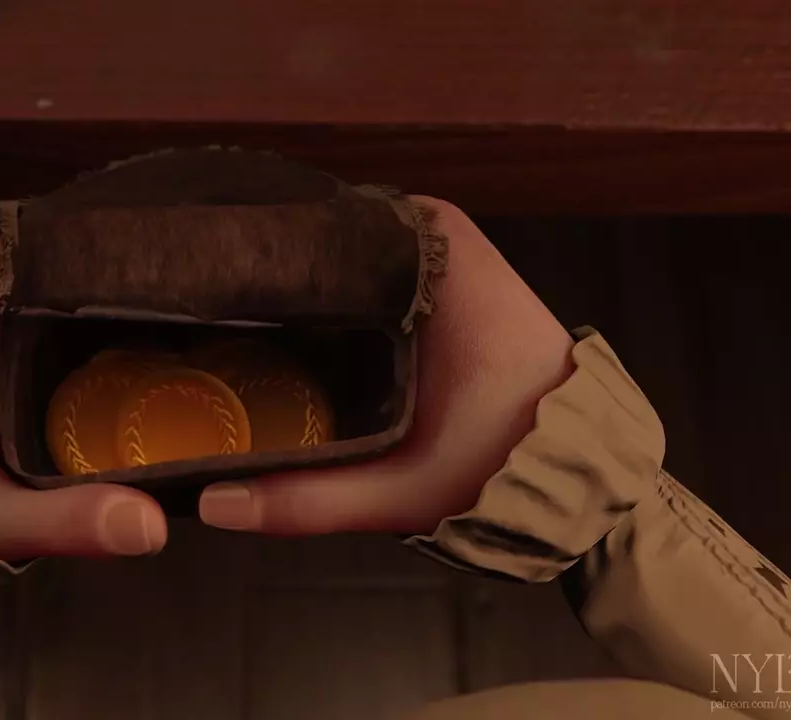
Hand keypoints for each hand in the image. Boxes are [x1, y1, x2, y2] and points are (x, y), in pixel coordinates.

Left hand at [0, 235, 167, 561]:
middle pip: (71, 264)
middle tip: (178, 348)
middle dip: (117, 302)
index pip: (84, 258)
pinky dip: (52, 315)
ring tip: (150, 348)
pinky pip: (19, 286)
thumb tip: (157, 528)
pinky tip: (93, 353)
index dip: (139, 294)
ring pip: (47, 275)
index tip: (187, 331)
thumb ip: (70, 519)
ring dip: (87, 308)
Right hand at [198, 198, 576, 535]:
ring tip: (227, 303)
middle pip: (327, 235)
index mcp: (430, 258)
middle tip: (200, 298)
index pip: (323, 225)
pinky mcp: (449, 281)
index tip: (202, 277)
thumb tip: (210, 504)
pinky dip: (334, 289)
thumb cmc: (505, 465)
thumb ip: (308, 499)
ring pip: (347, 251)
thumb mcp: (403, 488)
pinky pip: (372, 268)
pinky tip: (282, 318)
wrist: (589, 472)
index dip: (260, 253)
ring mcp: (445, 255)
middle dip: (271, 266)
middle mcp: (437, 238)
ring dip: (300, 276)